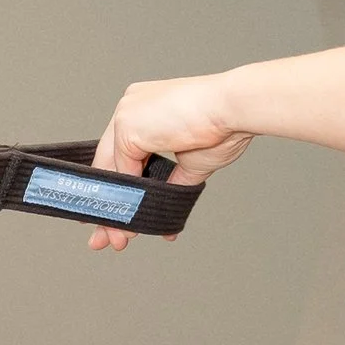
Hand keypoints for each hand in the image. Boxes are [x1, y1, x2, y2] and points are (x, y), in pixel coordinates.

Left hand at [85, 72, 250, 251]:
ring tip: (119, 237)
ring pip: (110, 171)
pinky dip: (124, 199)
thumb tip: (160, 203)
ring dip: (115, 209)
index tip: (118, 214)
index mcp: (144, 109)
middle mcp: (130, 107)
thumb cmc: (223, 126)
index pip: (121, 153)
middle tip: (109, 237)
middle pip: (109, 164)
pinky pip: (119, 171)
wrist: (235, 109)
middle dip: (109, 205)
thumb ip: (169, 181)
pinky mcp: (127, 126)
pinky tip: (130, 220)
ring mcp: (126, 114)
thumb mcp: (190, 162)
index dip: (119, 188)